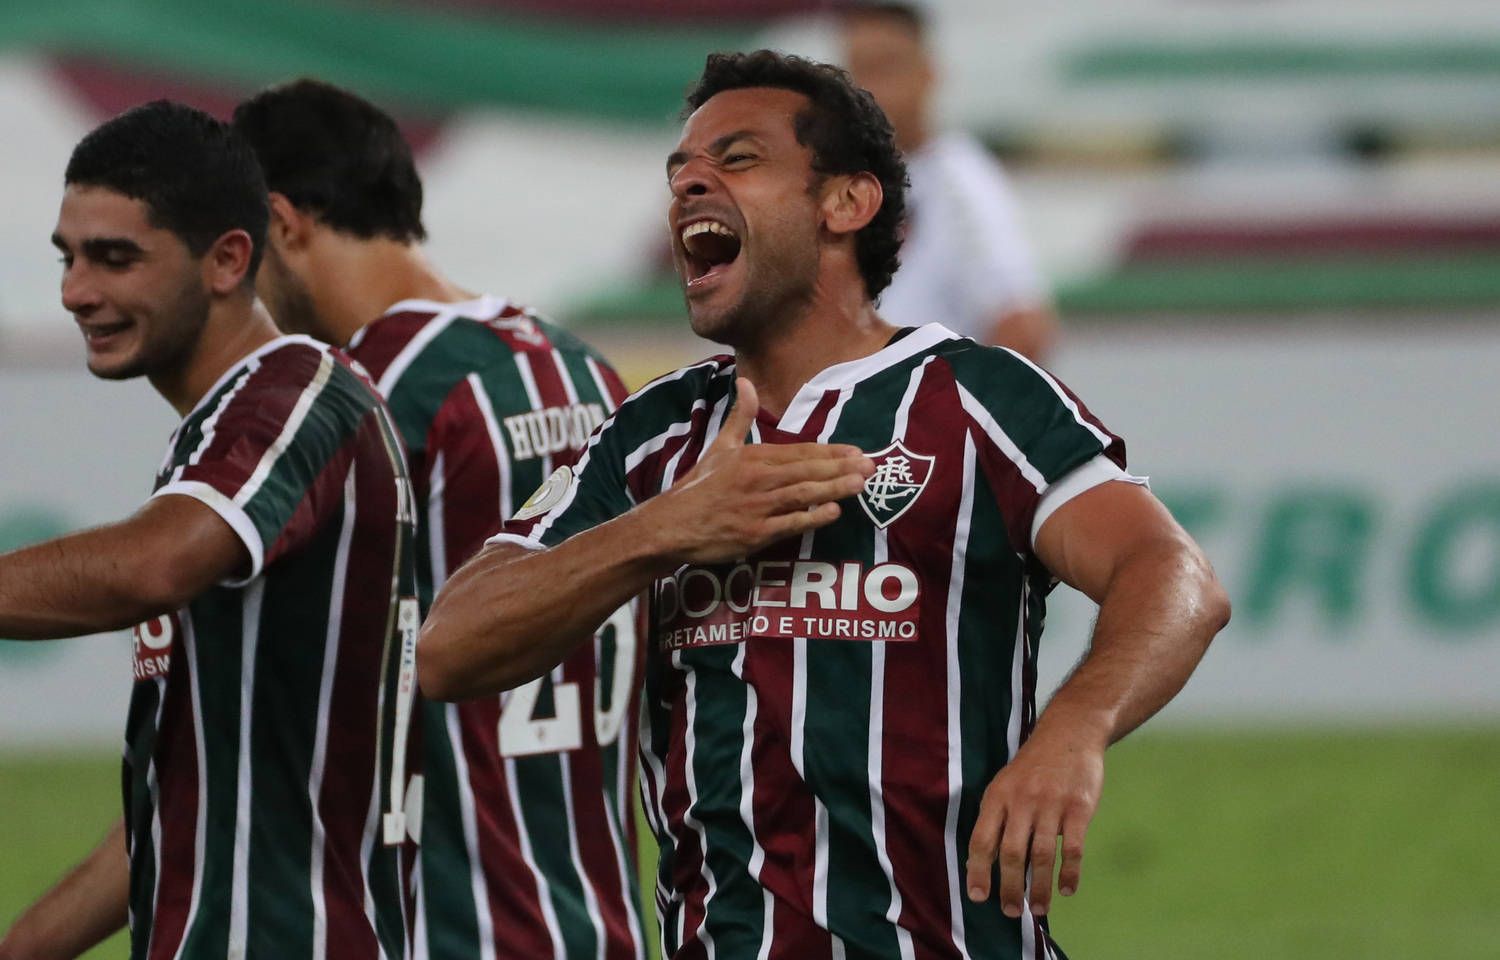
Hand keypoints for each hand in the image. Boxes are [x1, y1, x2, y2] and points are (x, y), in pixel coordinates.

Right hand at [644, 378, 872, 564]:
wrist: (673, 524)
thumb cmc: (699, 486)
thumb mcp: (719, 446)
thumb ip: (739, 416)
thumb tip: (744, 380)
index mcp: (753, 457)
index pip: (800, 451)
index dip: (830, 452)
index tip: (857, 451)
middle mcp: (758, 478)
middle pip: (807, 470)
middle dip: (842, 467)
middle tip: (872, 465)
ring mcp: (758, 506)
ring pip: (803, 494)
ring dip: (834, 488)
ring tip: (861, 484)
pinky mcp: (755, 533)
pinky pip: (790, 524)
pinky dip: (812, 517)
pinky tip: (834, 512)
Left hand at [965, 727, 1104, 917]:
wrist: (1070, 733)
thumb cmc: (1033, 766)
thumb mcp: (1005, 783)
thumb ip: (995, 818)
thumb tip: (980, 863)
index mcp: (997, 796)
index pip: (982, 840)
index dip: (978, 872)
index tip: (978, 897)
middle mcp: (1021, 801)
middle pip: (1011, 853)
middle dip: (1010, 888)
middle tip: (1011, 912)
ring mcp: (1051, 804)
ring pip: (1041, 855)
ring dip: (1039, 886)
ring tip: (1038, 909)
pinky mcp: (1079, 808)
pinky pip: (1073, 848)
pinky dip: (1069, 873)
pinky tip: (1067, 889)